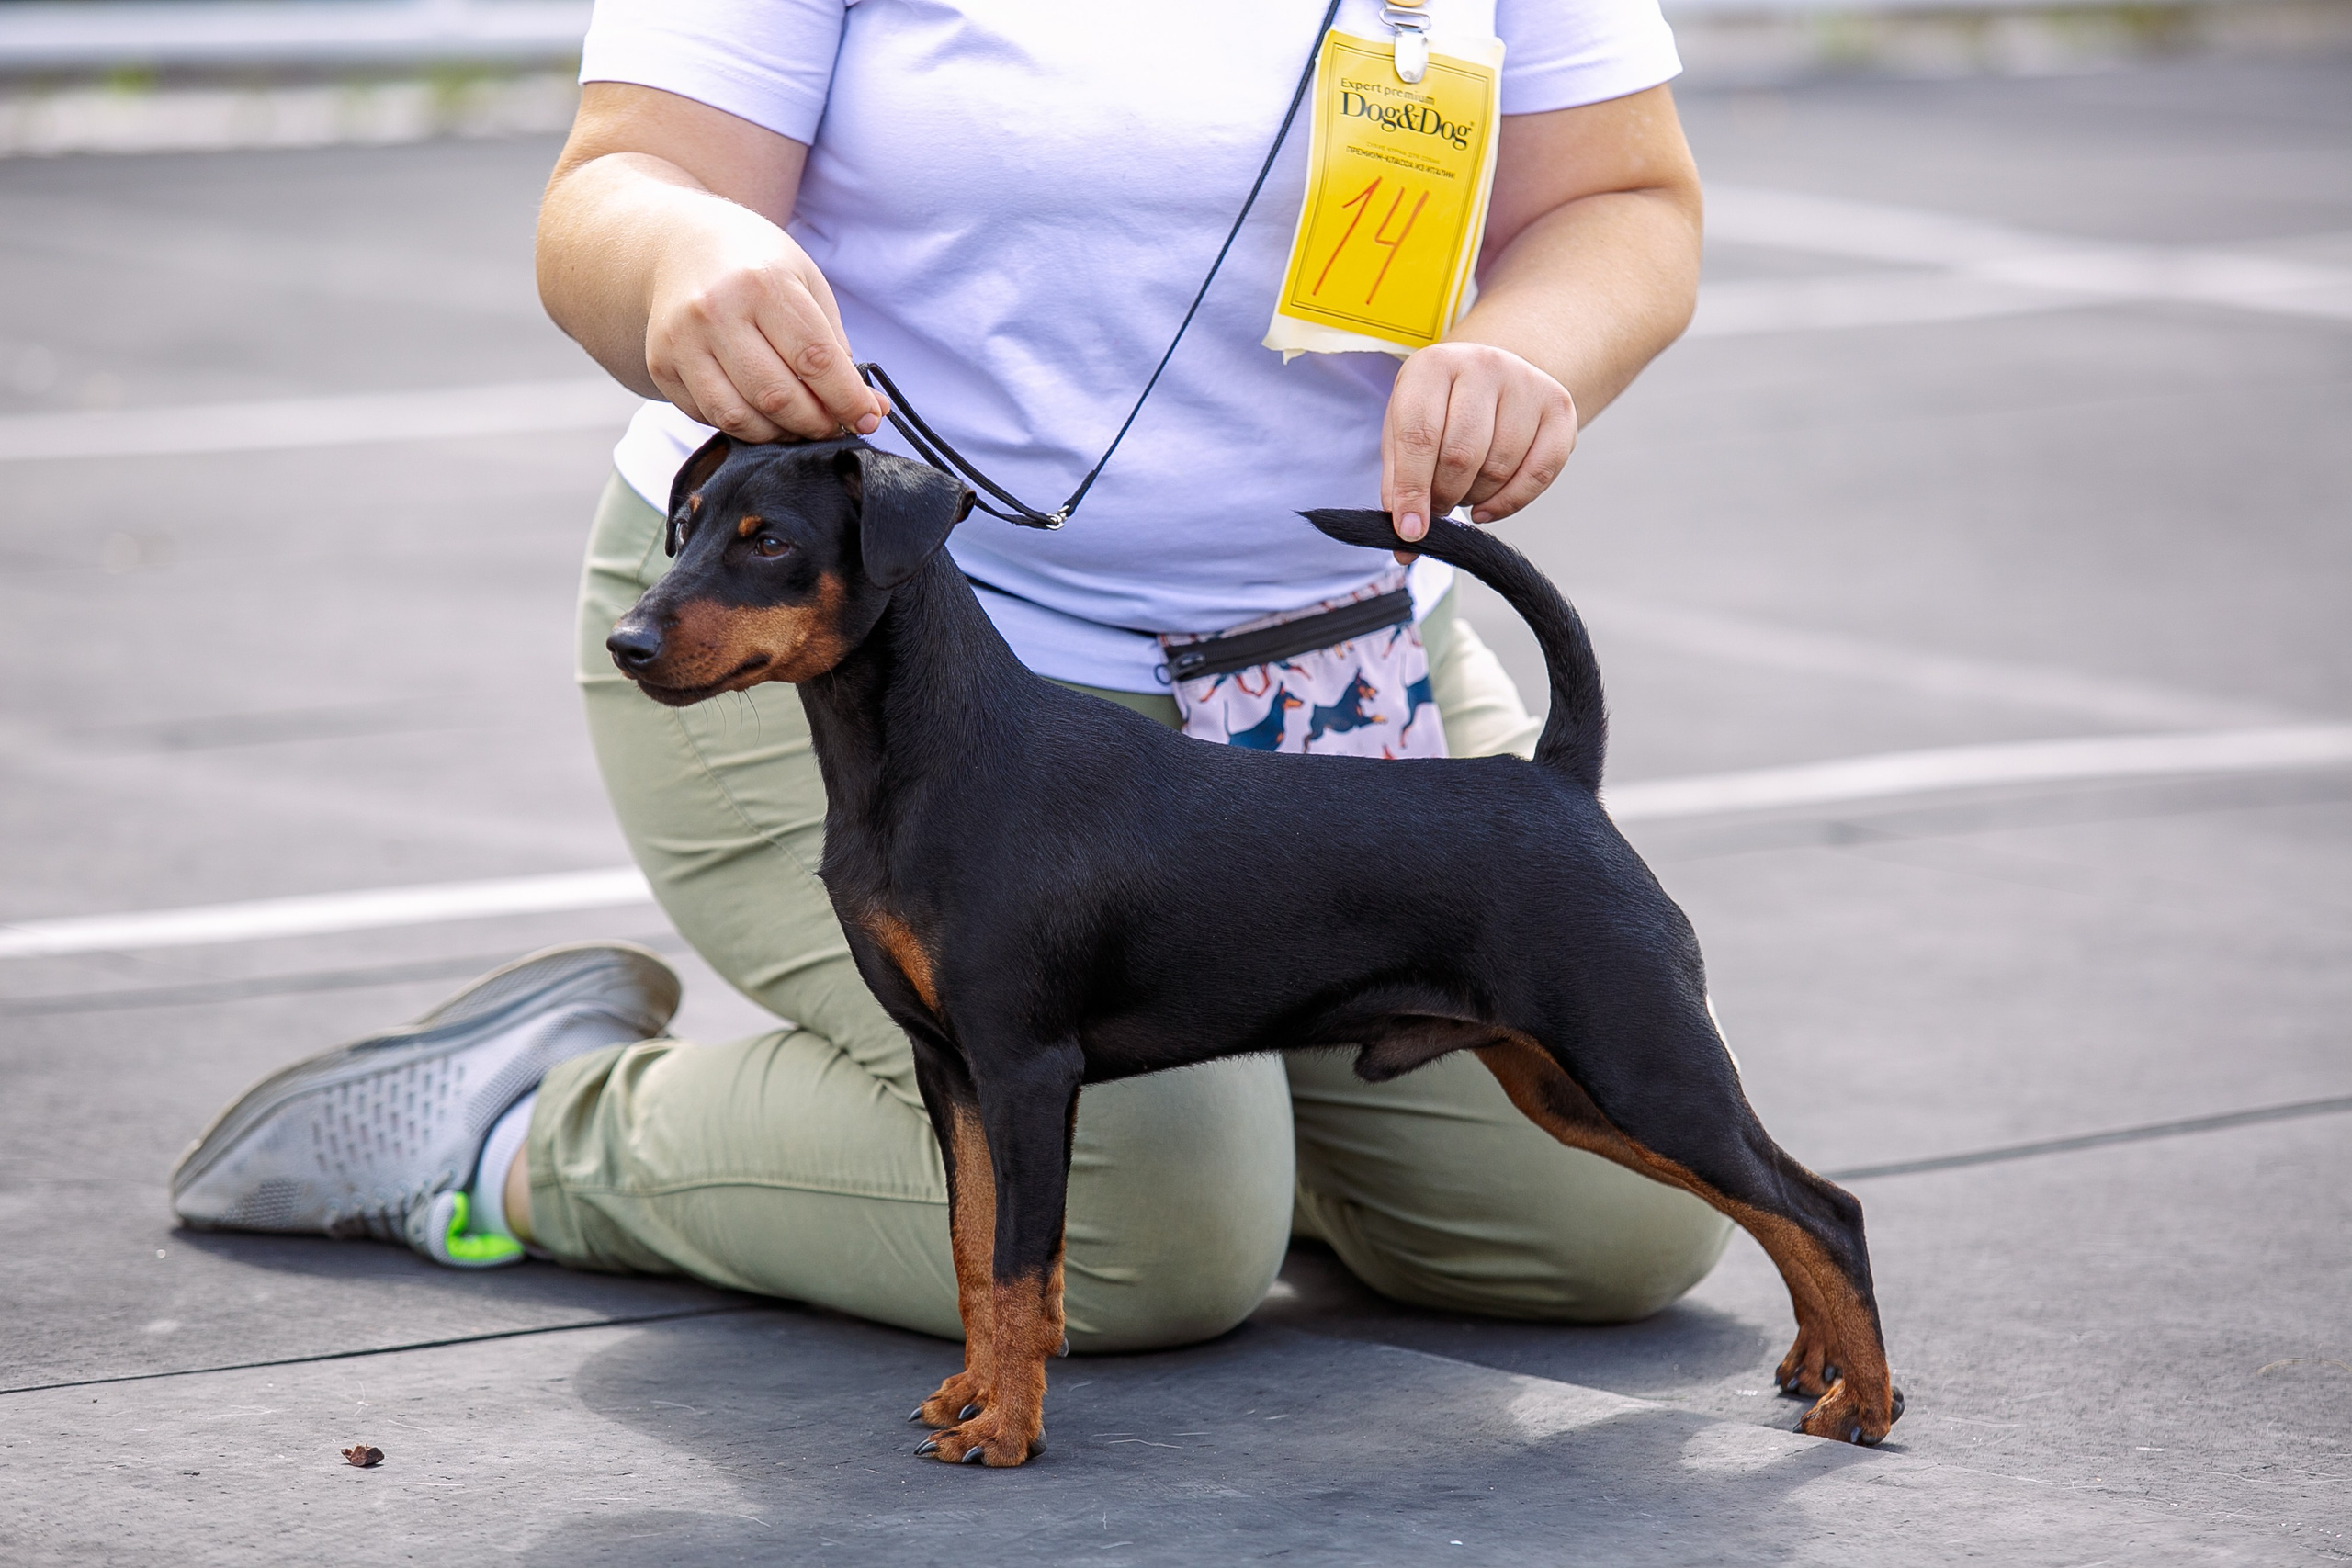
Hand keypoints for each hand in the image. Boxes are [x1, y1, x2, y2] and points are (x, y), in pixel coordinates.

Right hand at [643, 198, 888, 442]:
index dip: (848, 400)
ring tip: (799, 425)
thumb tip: (870, 411)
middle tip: (833, 427)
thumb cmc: (756, 267)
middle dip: (816, 423)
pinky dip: (743, 426)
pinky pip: (709, 416)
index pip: (815, 360)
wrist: (680, 245)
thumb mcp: (805, 285)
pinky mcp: (661, 363)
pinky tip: (760, 412)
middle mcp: (716, 310)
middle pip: (777, 396)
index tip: (869, 419)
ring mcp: (681, 339)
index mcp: (763, 283)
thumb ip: (836, 349)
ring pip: (739, 417)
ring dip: (779, 435)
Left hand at [1381, 341, 1576, 558]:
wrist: (1490, 376)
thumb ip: (1398, 483)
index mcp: (1433, 366)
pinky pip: (1539, 473)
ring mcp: (1526, 382)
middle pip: (1462, 455)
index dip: (1412, 490)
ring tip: (1462, 489)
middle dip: (1444, 496)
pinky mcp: (1559, 406)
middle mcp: (1482, 365)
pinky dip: (1509, 503)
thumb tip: (1406, 543)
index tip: (1409, 530)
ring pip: (1499, 468)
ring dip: (1474, 498)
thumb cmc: (1439, 409)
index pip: (1419, 436)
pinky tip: (1486, 507)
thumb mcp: (1403, 432)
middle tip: (1437, 507)